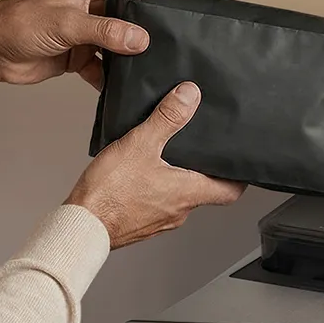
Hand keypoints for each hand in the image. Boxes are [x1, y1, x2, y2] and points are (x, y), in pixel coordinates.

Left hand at [0, 0, 185, 88]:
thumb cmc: (19, 23)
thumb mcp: (67, 24)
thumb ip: (106, 31)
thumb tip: (142, 40)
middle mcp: (92, 4)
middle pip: (134, 12)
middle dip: (155, 26)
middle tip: (182, 38)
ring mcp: (87, 30)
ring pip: (122, 42)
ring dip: (136, 56)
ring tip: (160, 67)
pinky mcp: (79, 54)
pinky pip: (106, 66)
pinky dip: (114, 77)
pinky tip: (126, 89)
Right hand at [66, 82, 245, 248]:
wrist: (82, 226)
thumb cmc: (109, 193)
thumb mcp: (140, 144)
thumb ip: (167, 119)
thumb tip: (189, 96)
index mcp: (188, 193)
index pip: (230, 191)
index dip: (238, 178)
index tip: (240, 165)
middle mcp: (180, 211)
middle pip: (204, 192)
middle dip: (203, 171)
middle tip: (200, 152)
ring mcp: (161, 221)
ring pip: (179, 198)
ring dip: (177, 180)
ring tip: (165, 158)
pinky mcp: (142, 224)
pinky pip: (157, 206)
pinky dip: (155, 191)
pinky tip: (139, 177)